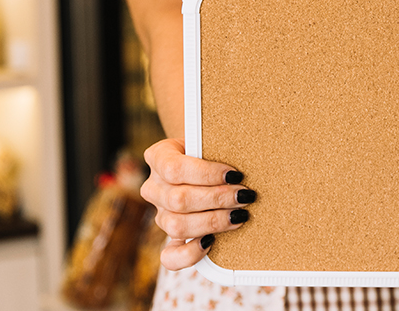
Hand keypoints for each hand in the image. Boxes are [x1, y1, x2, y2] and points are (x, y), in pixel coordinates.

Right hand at [140, 138, 255, 269]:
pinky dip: (191, 253)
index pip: (174, 168)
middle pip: (179, 199)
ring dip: (213, 222)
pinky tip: (212, 242)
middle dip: (218, 199)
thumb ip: (217, 151)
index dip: (206, 174)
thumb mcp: (210, 142)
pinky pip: (170, 256)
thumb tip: (241, 172)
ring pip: (177, 226)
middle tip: (245, 196)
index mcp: (158, 157)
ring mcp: (159, 214)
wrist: (204, 162)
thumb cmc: (211, 151)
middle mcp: (153, 187)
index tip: (235, 174)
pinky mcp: (169, 237)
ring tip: (240, 215)